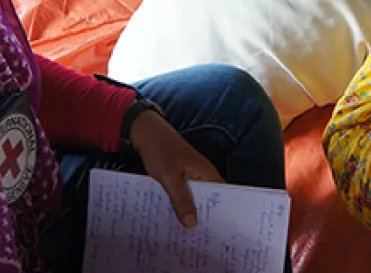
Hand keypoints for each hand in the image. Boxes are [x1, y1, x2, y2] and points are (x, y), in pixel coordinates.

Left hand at [130, 110, 225, 227]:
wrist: (146, 134)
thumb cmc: (161, 151)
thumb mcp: (170, 177)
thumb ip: (181, 199)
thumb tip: (192, 223)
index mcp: (206, 172)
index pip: (224, 194)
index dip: (225, 210)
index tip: (221, 230)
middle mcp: (203, 174)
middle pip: (210, 198)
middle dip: (207, 215)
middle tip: (203, 237)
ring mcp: (192, 175)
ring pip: (196, 197)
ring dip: (193, 211)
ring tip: (189, 233)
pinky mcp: (182, 177)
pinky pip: (186, 194)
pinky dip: (182, 204)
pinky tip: (176, 218)